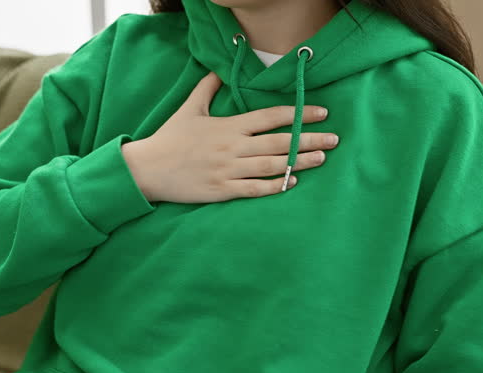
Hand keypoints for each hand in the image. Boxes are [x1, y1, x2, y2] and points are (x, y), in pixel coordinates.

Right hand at [122, 71, 338, 202]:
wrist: (148, 169)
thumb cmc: (169, 138)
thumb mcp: (189, 109)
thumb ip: (206, 89)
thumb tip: (217, 70)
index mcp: (228, 126)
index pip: (270, 117)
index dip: (299, 114)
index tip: (321, 112)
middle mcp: (233, 147)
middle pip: (280, 142)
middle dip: (310, 139)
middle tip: (334, 139)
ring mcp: (229, 170)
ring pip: (272, 166)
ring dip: (300, 162)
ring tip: (322, 158)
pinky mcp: (223, 190)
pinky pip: (255, 189)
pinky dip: (275, 186)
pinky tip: (293, 182)